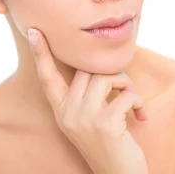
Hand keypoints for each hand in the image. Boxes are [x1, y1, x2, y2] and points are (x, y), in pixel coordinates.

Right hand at [27, 28, 148, 173]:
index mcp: (61, 111)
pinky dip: (138, 103)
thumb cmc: (109, 144)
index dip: (40, 53)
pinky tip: (141, 117)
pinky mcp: (105, 123)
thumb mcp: (88, 119)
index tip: (33, 31)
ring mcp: (84, 118)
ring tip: (132, 103)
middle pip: (86, 70)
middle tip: (123, 88)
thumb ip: (86, 96)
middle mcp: (68, 113)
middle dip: (111, 73)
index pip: (46, 77)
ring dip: (126, 84)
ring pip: (106, 77)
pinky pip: (126, 95)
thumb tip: (97, 67)